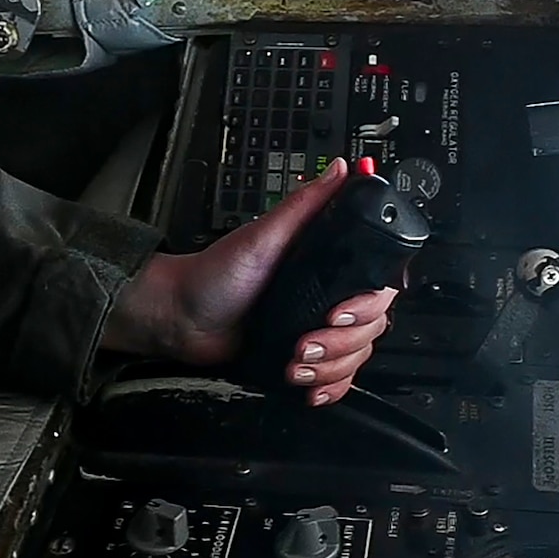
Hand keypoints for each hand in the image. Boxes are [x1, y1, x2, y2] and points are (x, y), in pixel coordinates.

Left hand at [102, 158, 397, 405]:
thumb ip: (305, 205)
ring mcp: (317, 327)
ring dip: (330, 367)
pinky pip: (338, 378)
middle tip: (304, 341)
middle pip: (371, 328)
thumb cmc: (214, 274)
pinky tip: (311, 388)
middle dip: (341, 343)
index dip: (365, 306)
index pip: (377, 287)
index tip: (337, 313)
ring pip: (357, 356)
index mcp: (327, 264)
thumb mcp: (262, 236)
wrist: (181, 320)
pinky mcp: (305, 358)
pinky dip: (330, 386)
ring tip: (294, 363)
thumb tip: (341, 169)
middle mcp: (328, 294)